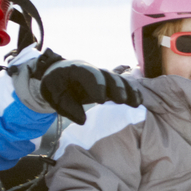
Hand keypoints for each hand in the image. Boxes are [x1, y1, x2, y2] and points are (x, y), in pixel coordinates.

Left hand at [13, 49, 137, 123]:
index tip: (101, 101)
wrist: (60, 74)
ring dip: (128, 90)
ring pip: (119, 79)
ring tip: (135, 104)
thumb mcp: (52, 94)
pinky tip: (138, 102)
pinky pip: (123, 85)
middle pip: (108, 75)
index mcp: (77, 69)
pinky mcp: (109, 83)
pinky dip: (132, 92)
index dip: (97, 86)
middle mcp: (93, 70)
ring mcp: (103, 76)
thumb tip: (83, 120)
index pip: (90, 75)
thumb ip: (66, 106)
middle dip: (117, 88)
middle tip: (122, 101)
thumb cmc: (56, 84)